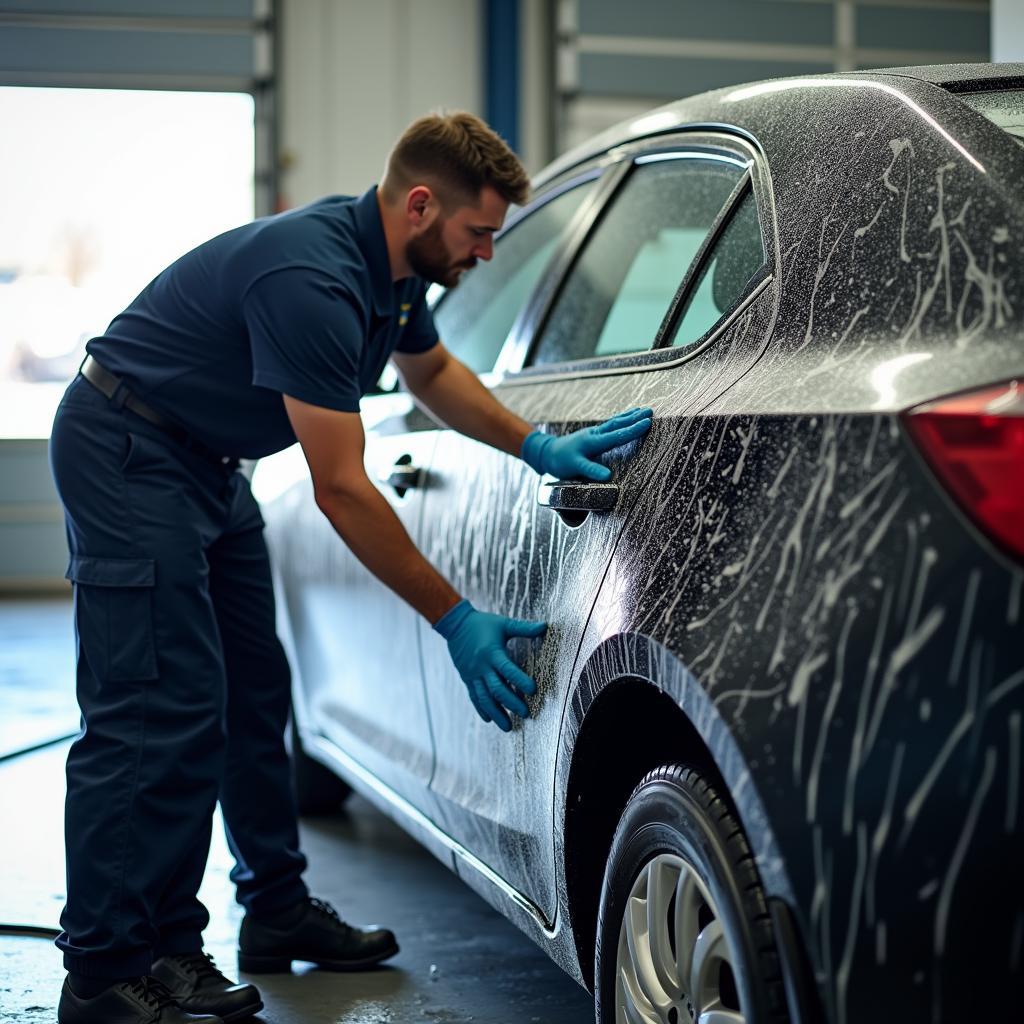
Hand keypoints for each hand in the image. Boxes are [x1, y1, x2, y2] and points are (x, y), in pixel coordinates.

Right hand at [433, 599, 546, 731]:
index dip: (520, 680)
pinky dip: (481, 709)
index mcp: (492, 653)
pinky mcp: (467, 679)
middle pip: (497, 689)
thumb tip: (545, 626)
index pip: (508, 670)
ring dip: (496, 713)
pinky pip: (474, 697)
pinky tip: (489, 720)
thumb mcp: (503, 624)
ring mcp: (473, 675)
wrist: (455, 625)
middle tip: (525, 714)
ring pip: (484, 698)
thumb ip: (523, 628)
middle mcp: (482, 667)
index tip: (533, 691)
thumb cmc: (482, 623)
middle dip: (511, 703)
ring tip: (508, 727)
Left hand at [520, 407, 652, 480]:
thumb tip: (607, 475)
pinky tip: (627, 417)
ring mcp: (594, 433)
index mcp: (592, 442)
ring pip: (614, 422)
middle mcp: (595, 434)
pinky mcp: (593, 435)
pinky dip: (620, 420)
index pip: (616, 435)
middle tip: (650, 412)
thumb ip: (590, 470)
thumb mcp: (573, 467)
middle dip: (634, 419)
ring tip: (644, 410)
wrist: (547, 453)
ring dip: (629, 416)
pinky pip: (610, 425)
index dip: (632, 430)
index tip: (647, 423)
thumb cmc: (560, 461)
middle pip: (617, 425)